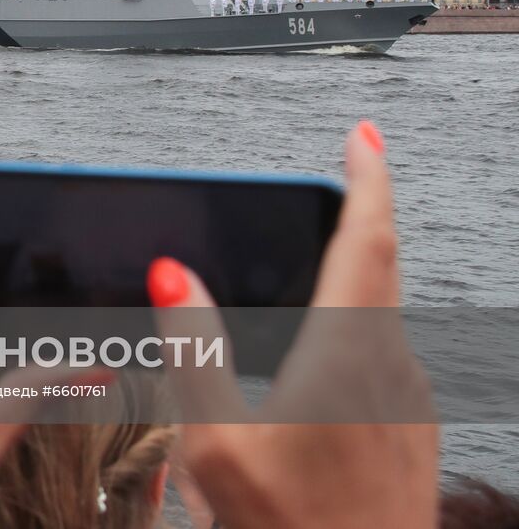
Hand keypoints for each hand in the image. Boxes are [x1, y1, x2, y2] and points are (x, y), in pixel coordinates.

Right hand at [149, 122, 438, 528]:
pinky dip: (360, 320)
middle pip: (383, 267)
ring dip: (360, 269)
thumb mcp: (216, 446)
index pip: (366, 242)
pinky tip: (323, 349)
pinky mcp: (410, 434)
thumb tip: (172, 276)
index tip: (364, 137)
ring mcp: (408, 405)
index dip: (368, 180)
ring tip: (320, 253)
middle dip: (364, 211)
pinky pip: (385, 353)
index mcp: (346, 358)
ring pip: (386, 312)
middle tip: (345, 173)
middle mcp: (390, 371)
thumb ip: (194, 351)